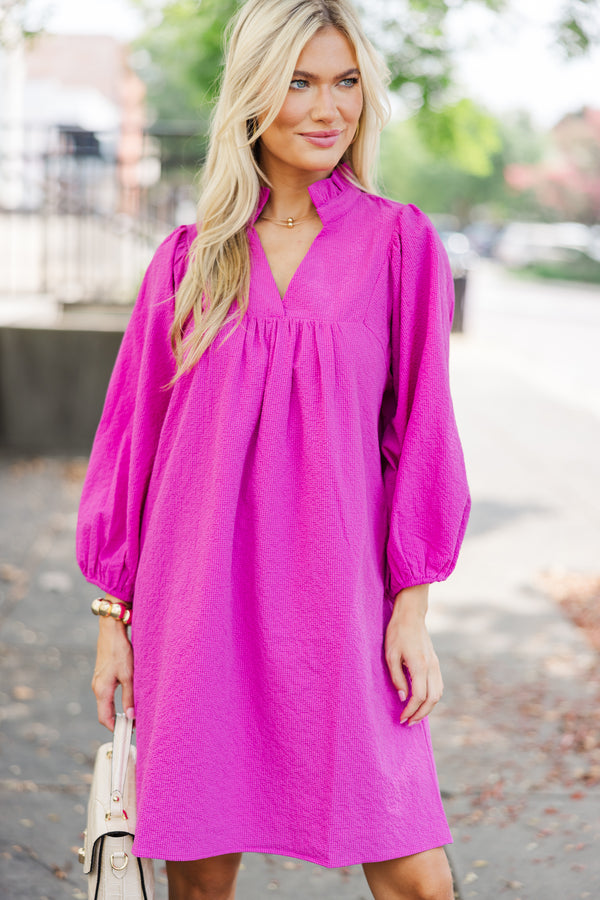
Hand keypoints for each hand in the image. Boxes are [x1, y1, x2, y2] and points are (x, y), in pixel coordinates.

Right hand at [92, 597, 134, 729]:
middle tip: (134, 726)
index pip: (105, 718)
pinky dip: (117, 700)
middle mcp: (97, 687)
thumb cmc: (120, 650)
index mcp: (102, 690)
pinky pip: (108, 693)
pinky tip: (129, 698)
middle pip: (105, 712)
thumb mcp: (128, 674)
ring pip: (107, 702)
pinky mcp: (103, 674)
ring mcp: (99, 680)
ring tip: (134, 713)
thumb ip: (129, 696)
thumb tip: (131, 716)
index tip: (127, 734)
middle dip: (118, 721)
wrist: (112, 629)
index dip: (115, 729)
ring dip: (118, 710)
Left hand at [384, 584, 442, 725]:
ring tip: (415, 716)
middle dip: (421, 714)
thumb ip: (397, 677)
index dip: (411, 710)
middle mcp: (431, 667)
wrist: (411, 615)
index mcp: (420, 665)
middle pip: (432, 699)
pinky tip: (422, 701)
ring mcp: (435, 664)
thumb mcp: (390, 655)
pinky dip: (432, 698)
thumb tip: (403, 697)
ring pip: (438, 694)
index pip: (419, 696)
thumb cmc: (397, 633)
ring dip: (428, 708)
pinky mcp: (435, 662)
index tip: (401, 718)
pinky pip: (438, 685)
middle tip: (408, 723)